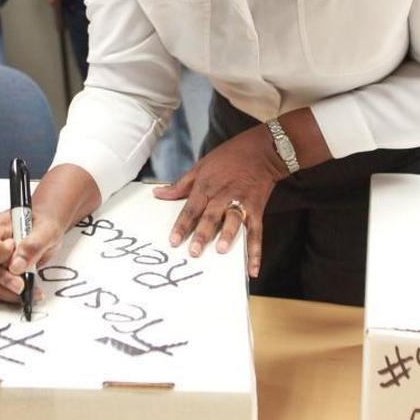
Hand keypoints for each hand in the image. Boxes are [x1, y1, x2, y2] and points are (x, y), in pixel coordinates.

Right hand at [0, 208, 67, 303]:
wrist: (46, 228)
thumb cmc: (43, 221)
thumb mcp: (46, 228)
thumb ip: (33, 244)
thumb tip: (17, 265)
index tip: (17, 253)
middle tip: (21, 283)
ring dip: (7, 290)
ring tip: (29, 288)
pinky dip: (12, 295)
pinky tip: (29, 291)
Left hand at [153, 124, 286, 277]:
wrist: (262, 150)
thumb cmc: (229, 157)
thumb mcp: (201, 166)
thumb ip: (180, 185)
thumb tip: (158, 194)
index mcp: (206, 186)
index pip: (191, 208)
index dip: (182, 225)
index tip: (174, 241)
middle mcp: (223, 195)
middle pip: (211, 216)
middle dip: (202, 234)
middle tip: (194, 251)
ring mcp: (241, 202)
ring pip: (234, 221)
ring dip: (228, 236)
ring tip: (222, 251)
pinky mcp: (257, 208)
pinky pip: (257, 232)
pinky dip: (255, 251)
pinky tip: (252, 269)